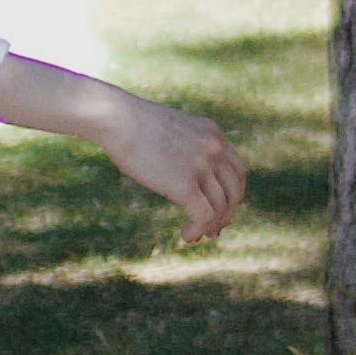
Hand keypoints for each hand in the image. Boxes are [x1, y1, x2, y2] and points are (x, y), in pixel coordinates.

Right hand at [100, 86, 244, 245]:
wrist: (118, 118)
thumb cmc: (133, 124)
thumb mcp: (171, 131)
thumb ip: (186, 147)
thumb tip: (185, 174)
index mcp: (212, 133)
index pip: (237, 171)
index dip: (232, 194)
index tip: (220, 209)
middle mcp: (214, 148)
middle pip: (235, 191)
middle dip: (226, 214)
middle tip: (212, 230)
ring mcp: (202, 166)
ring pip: (221, 208)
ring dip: (211, 226)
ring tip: (194, 235)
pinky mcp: (185, 184)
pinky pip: (204, 216)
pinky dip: (198, 230)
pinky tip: (186, 235)